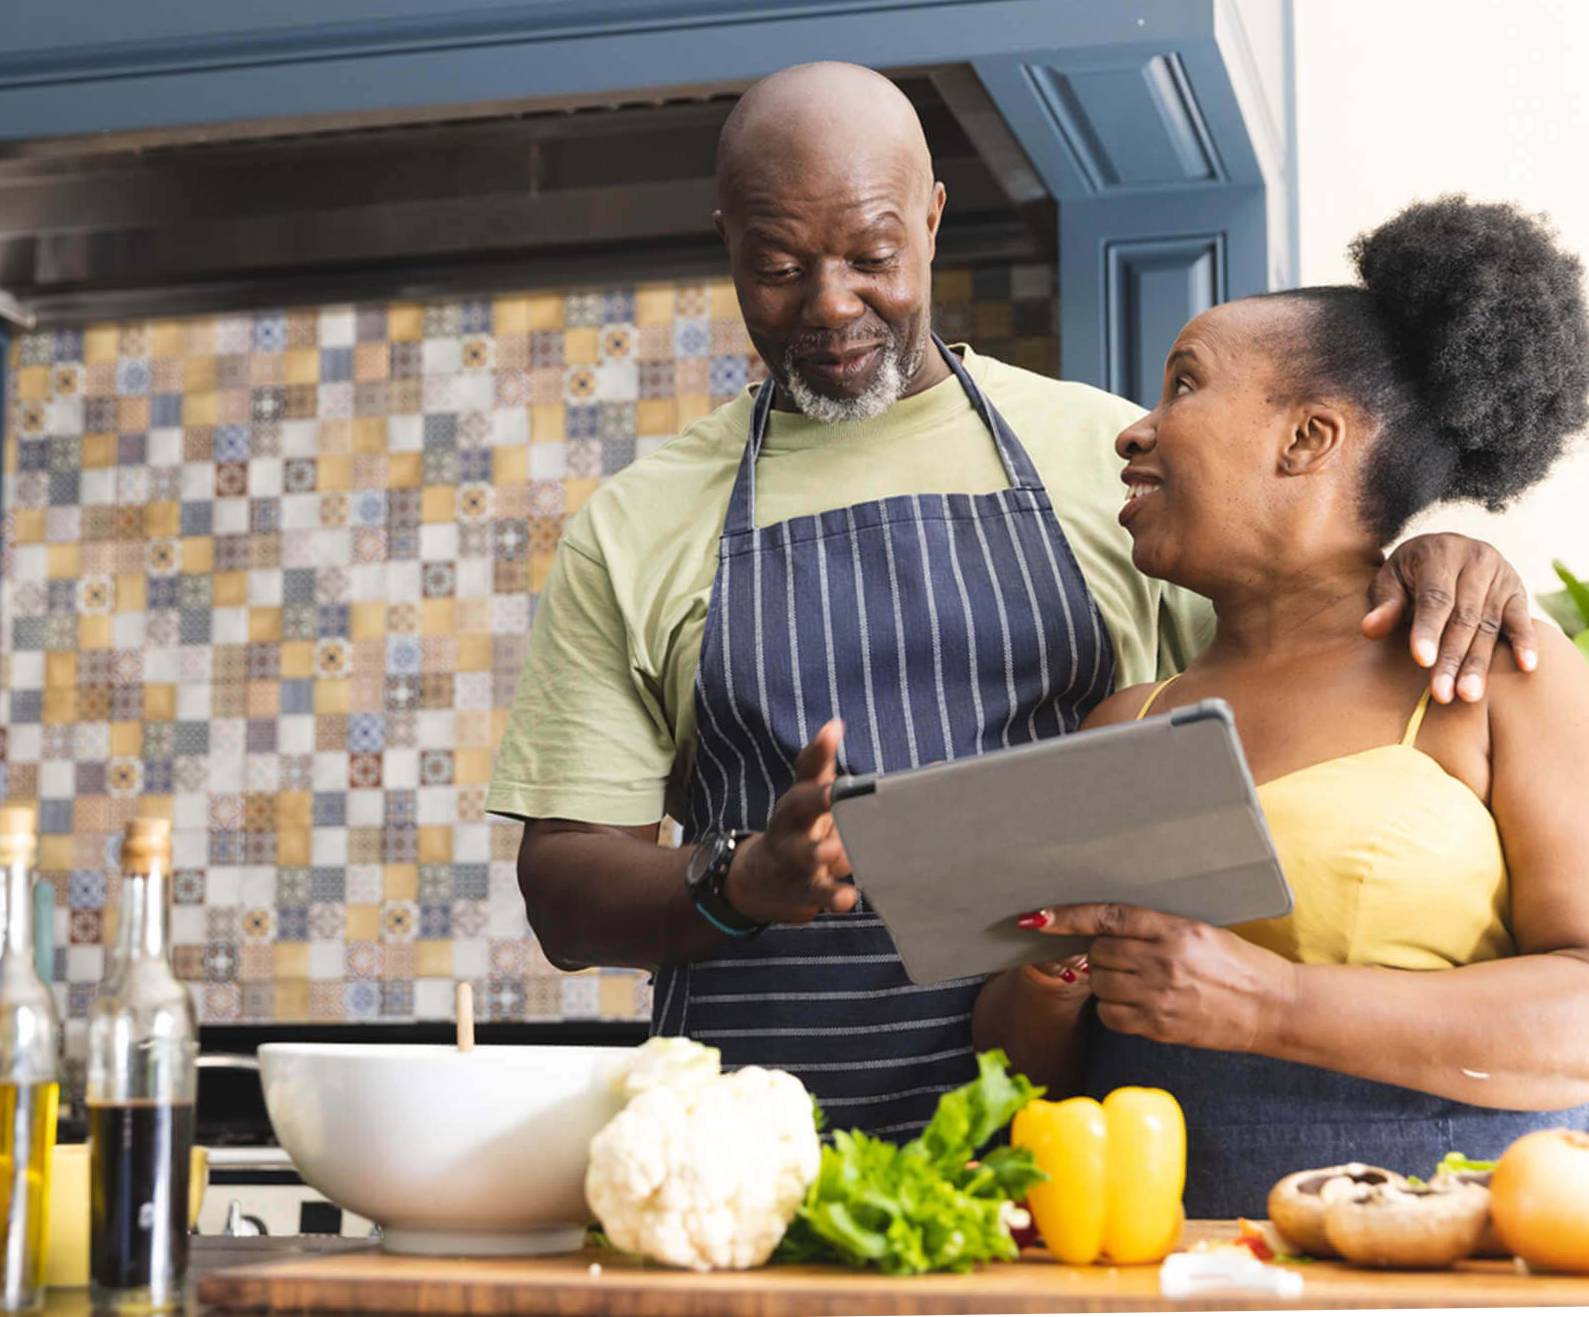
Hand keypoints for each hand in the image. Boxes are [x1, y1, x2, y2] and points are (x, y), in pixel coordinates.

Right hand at [724, 720, 855, 923]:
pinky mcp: (804, 888)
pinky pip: (818, 893)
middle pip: (798, 807)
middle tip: (833, 792)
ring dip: (818, 852)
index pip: (806, 769)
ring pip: (804, 853)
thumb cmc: (800, 829)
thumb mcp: (809, 796)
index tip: (832, 731)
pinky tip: (848, 898)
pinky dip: (833, 896)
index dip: (818, 750)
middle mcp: (792, 824)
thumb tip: (836, 724)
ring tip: (833, 851)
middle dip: (815, 798)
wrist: (762, 880)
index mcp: (798, 797)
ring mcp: (795, 857)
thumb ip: (823, 765)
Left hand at [1023, 904, 1293, 1053]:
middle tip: (1128, 960)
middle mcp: (1163, 960)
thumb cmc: (1237, 965)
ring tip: (1139, 984)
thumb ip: (1155, 930)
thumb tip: (1105, 930)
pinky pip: (1112, 1017)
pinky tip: (1137, 1007)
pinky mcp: (1161, 1026)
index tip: (1036, 917)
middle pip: (1098, 952)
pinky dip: (1114, 1012)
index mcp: (1174, 928)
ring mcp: (1160, 995)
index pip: (1107, 917)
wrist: (1274, 1007)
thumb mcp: (1200, 932)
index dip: (1066, 916)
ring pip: (1100, 984)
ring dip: (1107, 983)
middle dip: (1103, 955)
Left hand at [1364, 534, 1537, 703]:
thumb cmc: (1408, 574)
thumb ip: (1384, 604)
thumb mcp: (1390, 580)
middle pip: (1463, 618)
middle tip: (1442, 695)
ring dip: (1479, 662)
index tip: (1422, 661)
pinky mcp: (1517, 590)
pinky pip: (1521, 619)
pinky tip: (1526, 667)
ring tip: (1468, 695)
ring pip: (1489, 625)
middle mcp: (1475, 559)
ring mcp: (1500, 574)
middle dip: (1452, 658)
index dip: (1428, 630)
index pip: (1435, 598)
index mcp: (1438, 553)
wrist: (1444, 549)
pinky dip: (1525, 642)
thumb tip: (1370, 629)